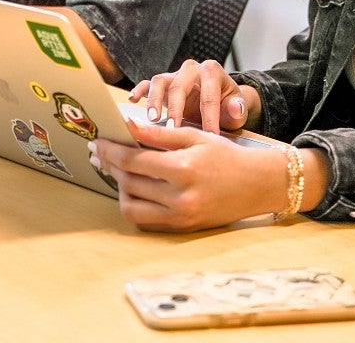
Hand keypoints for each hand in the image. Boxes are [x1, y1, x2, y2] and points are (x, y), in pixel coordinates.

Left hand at [91, 119, 283, 231]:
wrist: (257, 185)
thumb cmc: (226, 156)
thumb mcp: (194, 136)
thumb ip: (158, 134)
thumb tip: (127, 126)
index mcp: (184, 169)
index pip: (132, 161)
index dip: (110, 151)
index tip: (98, 142)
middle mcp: (180, 198)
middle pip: (128, 183)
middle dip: (111, 166)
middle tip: (103, 154)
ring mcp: (181, 218)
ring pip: (131, 208)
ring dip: (119, 189)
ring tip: (119, 172)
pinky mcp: (182, 229)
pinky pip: (146, 222)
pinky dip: (134, 206)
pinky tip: (135, 190)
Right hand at [127, 59, 250, 133]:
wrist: (220, 102)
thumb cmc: (227, 107)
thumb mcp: (237, 109)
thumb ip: (238, 109)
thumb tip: (234, 107)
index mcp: (212, 71)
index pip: (209, 95)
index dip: (209, 116)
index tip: (208, 136)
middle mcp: (191, 69)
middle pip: (180, 85)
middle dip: (176, 109)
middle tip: (174, 129)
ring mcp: (174, 75)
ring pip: (160, 81)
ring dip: (154, 100)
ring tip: (152, 119)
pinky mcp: (162, 83)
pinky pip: (147, 83)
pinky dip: (139, 90)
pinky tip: (132, 100)